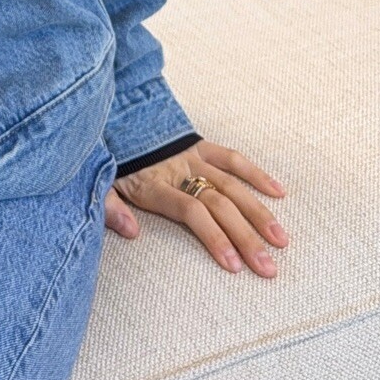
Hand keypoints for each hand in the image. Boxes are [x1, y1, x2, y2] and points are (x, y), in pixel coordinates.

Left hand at [103, 142, 288, 277]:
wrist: (107, 112)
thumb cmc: (106, 157)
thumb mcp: (99, 183)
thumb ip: (110, 208)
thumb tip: (131, 232)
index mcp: (153, 184)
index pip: (191, 212)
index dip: (214, 238)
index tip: (234, 265)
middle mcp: (178, 170)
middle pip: (218, 205)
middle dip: (246, 237)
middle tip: (268, 268)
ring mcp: (191, 156)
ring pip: (232, 185)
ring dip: (259, 213)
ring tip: (281, 240)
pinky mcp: (198, 144)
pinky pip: (230, 158)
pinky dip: (255, 173)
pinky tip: (278, 192)